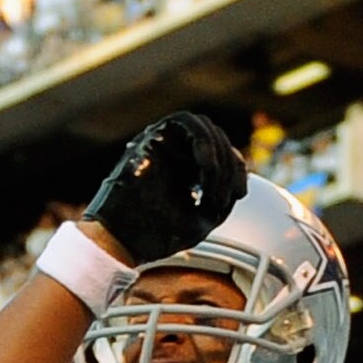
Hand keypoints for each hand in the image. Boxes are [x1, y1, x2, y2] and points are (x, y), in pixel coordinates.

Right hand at [84, 114, 242, 267]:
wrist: (120, 241)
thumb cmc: (154, 235)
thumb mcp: (203, 219)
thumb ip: (223, 196)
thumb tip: (242, 176)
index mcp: (188, 170)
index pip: (222, 154)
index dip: (237, 170)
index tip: (240, 194)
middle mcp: (176, 153)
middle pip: (217, 139)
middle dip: (230, 165)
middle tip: (225, 192)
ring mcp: (163, 143)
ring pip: (205, 127)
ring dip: (217, 152)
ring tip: (211, 179)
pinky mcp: (151, 137)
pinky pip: (185, 121)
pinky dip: (201, 137)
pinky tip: (205, 162)